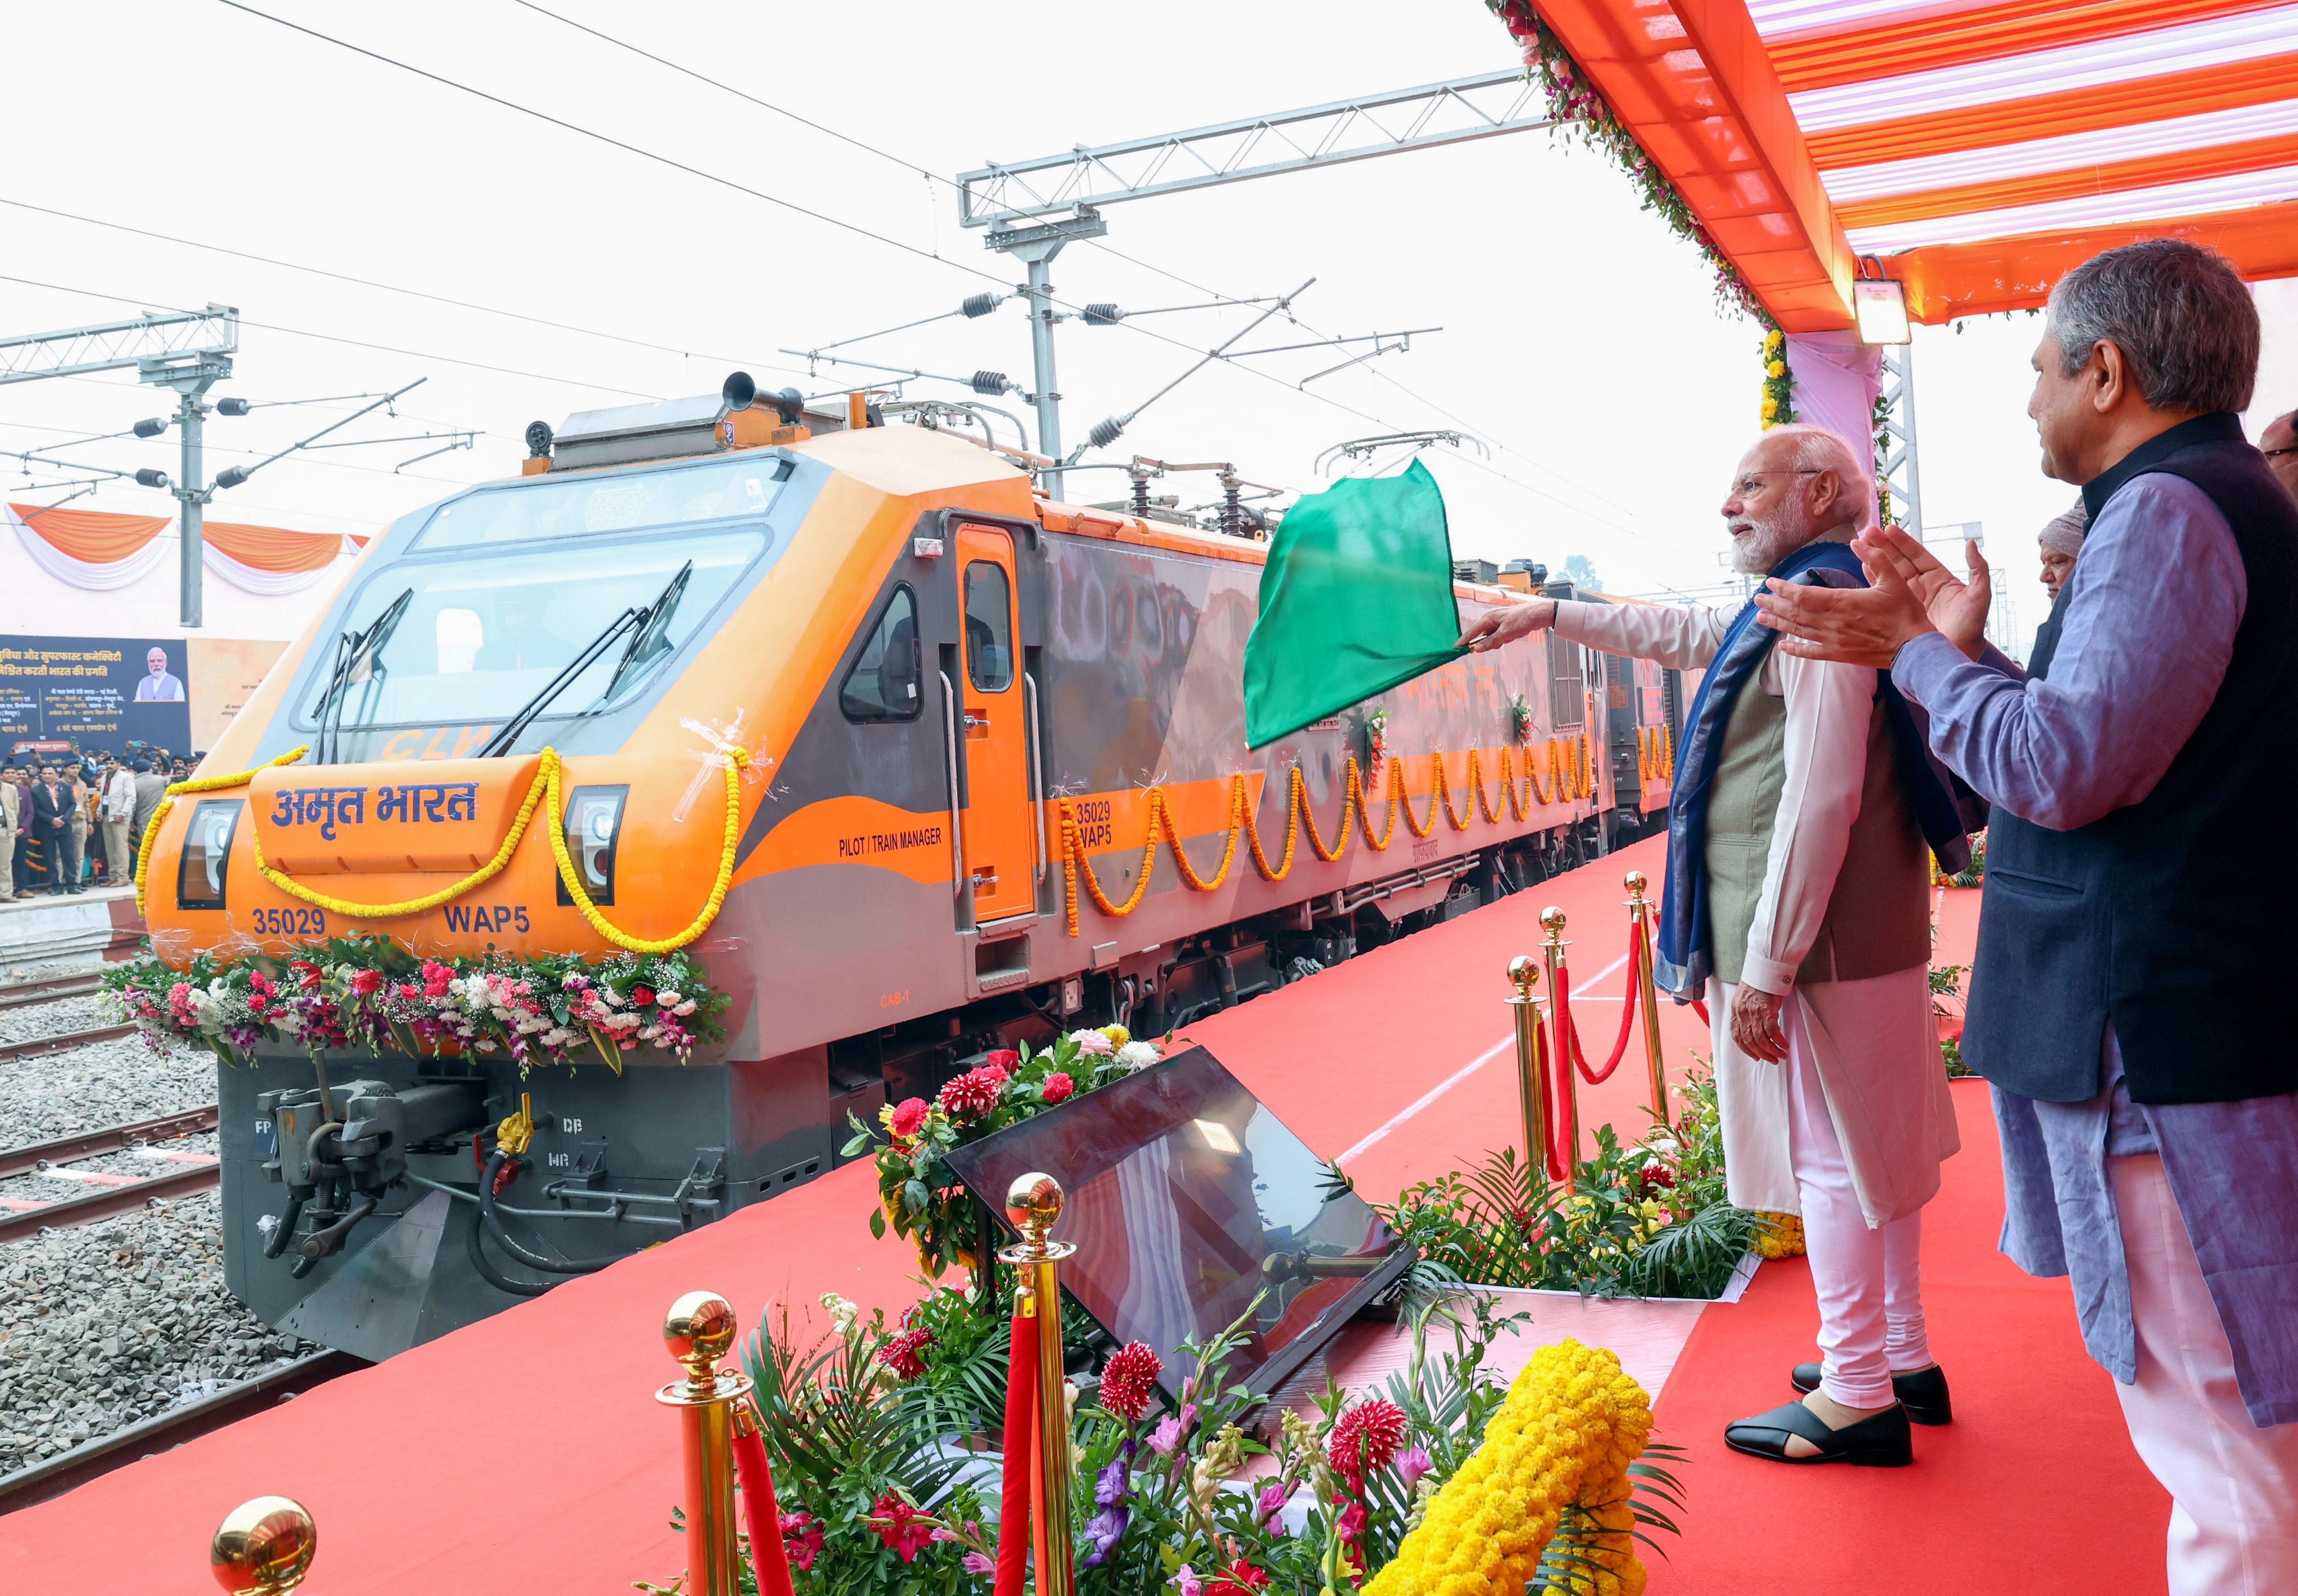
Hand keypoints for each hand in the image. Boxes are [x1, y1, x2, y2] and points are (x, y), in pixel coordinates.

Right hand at [1457, 598, 1554, 651]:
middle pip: (1481, 636)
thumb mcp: (1505, 634)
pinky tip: (1513, 635)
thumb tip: (1476, 649)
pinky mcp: (1504, 625)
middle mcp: (1491, 619)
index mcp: (1488, 618)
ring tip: (1511, 636)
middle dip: (1489, 642)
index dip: (1463, 641)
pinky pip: (1499, 636)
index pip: (1471, 631)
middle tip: (1501, 641)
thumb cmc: (1522, 620)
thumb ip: (1490, 642)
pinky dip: (1505, 639)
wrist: (1539, 614)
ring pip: (1491, 638)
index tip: (1456, 648)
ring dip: (1499, 641)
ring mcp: (1498, 622)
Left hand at [1729, 983, 1789, 1063]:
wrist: (1764, 969)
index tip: (1754, 1056)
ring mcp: (1754, 1013)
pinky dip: (1779, 1041)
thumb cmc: (1756, 983)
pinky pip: (1773, 1031)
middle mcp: (1743, 1014)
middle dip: (1761, 1054)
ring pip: (1761, 1039)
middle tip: (1771, 1059)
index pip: (1737, 1036)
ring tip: (1780, 1055)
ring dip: (1771, 1050)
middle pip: (1750, 1041)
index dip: (1745, 1049)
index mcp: (1736, 1012)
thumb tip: (1752, 1026)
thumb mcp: (1743, 998)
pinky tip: (1784, 1045)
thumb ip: (1745, 1013)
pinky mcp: (1767, 1011)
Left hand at [1751, 529, 1939, 667]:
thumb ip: (1876, 558)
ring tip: (1760, 617)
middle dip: (1774, 604)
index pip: (1803, 595)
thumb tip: (1858, 540)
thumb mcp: (1894, 580)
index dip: (1784, 588)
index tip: (1770, 583)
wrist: (1913, 649)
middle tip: (1756, 599)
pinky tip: (1782, 647)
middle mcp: (1832, 623)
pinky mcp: (1839, 655)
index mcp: (1842, 602)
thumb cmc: (1905, 614)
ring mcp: (1833, 641)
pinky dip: (1794, 649)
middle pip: (1795, 612)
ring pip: (1798, 631)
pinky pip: (1811, 652)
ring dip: (1778, 623)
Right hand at [1851, 526, 1990, 658]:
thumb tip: (1971, 543)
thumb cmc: (1971, 628)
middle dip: (1883, 545)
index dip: (1903, 542)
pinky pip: (1884, 592)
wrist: (1955, 656)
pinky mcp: (1899, 612)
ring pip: (1889, 573)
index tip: (1889, 529)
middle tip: (1867, 531)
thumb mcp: (1980, 596)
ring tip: (1859, 545)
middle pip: (1899, 560)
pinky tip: (1862, 567)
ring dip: (1875, 559)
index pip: (1918, 555)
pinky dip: (1873, 579)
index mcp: (1939, 578)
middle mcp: (1921, 586)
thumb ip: (1978, 569)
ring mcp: (1908, 599)